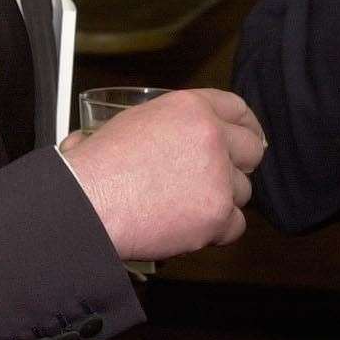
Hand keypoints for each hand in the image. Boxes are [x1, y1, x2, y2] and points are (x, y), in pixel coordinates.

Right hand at [60, 88, 265, 261]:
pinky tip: (191, 227)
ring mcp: (218, 175)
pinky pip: (236, 225)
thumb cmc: (97, 167)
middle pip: (251, 149)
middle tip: (219, 179)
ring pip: (242, 190)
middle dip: (238, 165)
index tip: (246, 137)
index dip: (245, 125)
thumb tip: (148, 135)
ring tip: (187, 206)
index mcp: (190, 108)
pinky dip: (217, 231)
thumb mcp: (129, 122)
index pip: (237, 108)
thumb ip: (159, 124)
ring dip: (221, 200)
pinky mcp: (217, 213)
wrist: (88, 203)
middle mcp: (211, 136)